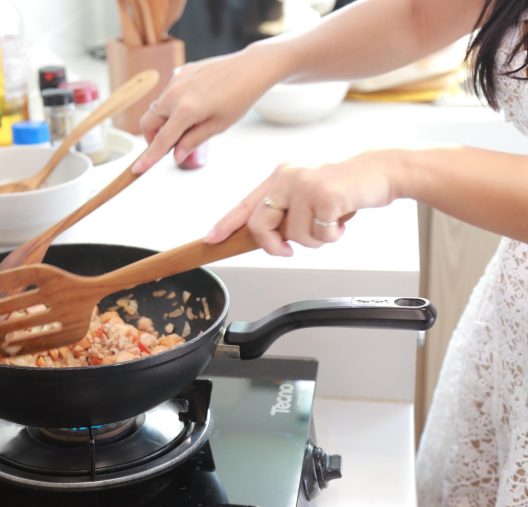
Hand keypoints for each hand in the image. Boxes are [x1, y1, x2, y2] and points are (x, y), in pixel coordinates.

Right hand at [131, 45, 279, 173]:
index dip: (148, 157)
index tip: (137, 168)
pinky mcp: (180, 72)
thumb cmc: (240, 97)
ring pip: (156, 108)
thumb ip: (193, 141)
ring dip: (164, 121)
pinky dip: (173, 105)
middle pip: (148, 122)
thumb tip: (176, 155)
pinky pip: (168, 94)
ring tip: (190, 122)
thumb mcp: (218, 126)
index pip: (161, 140)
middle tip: (172, 144)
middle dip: (153, 137)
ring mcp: (176, 80)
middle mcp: (175, 93)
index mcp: (186, 110)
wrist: (250, 68)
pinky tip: (195, 104)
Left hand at [205, 150, 403, 254]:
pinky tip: (341, 220)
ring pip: (295, 236)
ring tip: (329, 223)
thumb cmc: (344, 188)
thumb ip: (285, 212)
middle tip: (288, 249)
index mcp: (279, 178)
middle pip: (261, 225)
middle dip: (274, 245)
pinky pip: (320, 235)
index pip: (245, 205)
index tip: (211, 239)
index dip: (226, 224)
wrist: (380, 173)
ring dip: (315, 240)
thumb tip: (268, 239)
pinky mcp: (326, 196)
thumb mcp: (306, 195)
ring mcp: (306, 185)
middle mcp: (288, 178)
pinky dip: (333, 236)